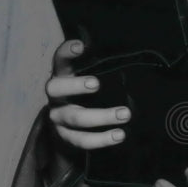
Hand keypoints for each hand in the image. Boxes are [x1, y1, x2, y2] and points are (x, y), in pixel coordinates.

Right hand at [46, 39, 129, 154]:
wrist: (67, 131)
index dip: (66, 52)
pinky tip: (119, 135)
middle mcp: (55, 97)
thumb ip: (100, 73)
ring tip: (125, 114)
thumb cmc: (84, 97)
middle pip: (56, 89)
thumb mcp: (87, 82)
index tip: (79, 46)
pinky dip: (102, 139)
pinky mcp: (65, 138)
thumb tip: (132, 66)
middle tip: (96, 83)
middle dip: (76, 85)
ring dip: (102, 116)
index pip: (59, 61)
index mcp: (62, 77)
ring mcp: (57, 118)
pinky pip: (82, 140)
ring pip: (75, 118)